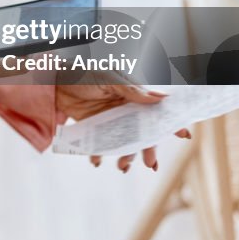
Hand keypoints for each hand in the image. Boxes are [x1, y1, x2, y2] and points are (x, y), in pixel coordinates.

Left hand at [54, 82, 190, 171]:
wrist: (54, 79)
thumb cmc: (84, 72)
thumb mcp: (110, 79)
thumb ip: (133, 91)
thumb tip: (161, 97)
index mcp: (133, 96)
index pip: (156, 111)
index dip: (170, 123)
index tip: (184, 135)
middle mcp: (125, 110)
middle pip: (142, 133)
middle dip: (148, 149)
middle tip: (151, 164)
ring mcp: (110, 120)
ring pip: (123, 142)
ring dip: (126, 156)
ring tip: (123, 167)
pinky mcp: (94, 127)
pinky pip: (101, 145)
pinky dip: (99, 154)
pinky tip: (97, 161)